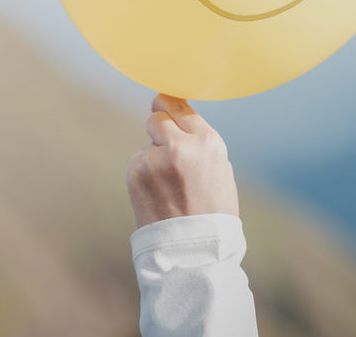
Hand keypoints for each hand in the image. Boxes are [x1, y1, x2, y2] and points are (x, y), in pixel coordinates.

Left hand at [126, 94, 239, 227]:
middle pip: (156, 116)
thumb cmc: (212, 209)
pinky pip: (138, 161)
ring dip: (154, 155)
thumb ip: (200, 140)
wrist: (193, 250)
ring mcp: (154, 159)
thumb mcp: (220, 168)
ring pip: (147, 143)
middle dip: (159, 127)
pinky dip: (144, 172)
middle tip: (166, 147)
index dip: (169, 106)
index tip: (164, 105)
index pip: (178, 105)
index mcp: (207, 142)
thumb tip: (178, 116)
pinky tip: (158, 193)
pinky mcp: (135, 173)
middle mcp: (179, 145)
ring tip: (169, 185)